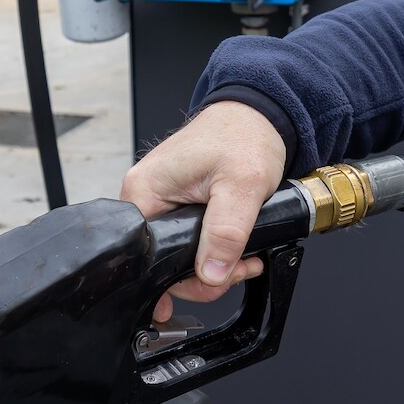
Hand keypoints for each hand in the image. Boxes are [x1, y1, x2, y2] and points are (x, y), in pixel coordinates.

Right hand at [120, 100, 287, 320]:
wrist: (257, 116)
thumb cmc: (243, 136)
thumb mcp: (242, 185)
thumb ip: (226, 232)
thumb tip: (211, 274)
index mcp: (145, 190)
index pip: (147, 255)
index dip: (175, 279)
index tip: (207, 287)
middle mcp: (145, 197)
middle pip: (163, 260)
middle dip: (206, 275)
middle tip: (240, 269)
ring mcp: (161, 201)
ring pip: (180, 254)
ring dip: (215, 265)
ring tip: (246, 258)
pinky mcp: (177, 204)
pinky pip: (189, 240)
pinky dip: (214, 250)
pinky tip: (237, 250)